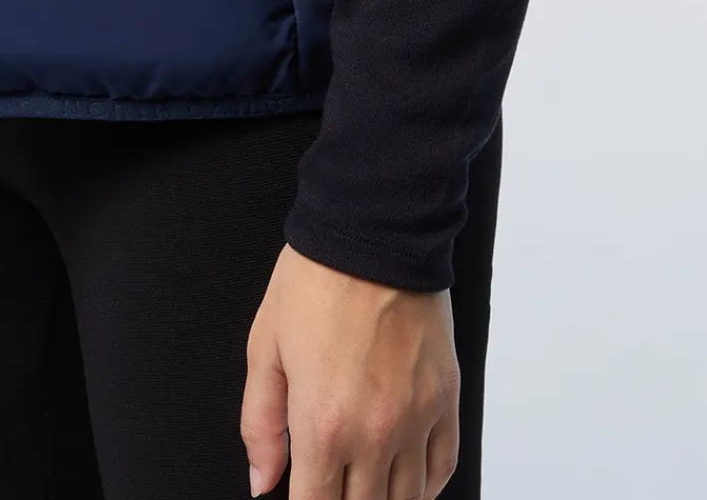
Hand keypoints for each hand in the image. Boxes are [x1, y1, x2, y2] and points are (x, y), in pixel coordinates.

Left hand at [241, 243, 459, 498]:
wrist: (374, 231)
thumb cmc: (316, 281)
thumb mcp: (265, 347)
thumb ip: (260, 424)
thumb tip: (262, 480)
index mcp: (322, 424)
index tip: (303, 496)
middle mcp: (375, 434)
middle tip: (330, 483)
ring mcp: (416, 420)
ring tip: (363, 486)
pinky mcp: (446, 399)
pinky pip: (443, 468)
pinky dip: (426, 486)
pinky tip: (406, 482)